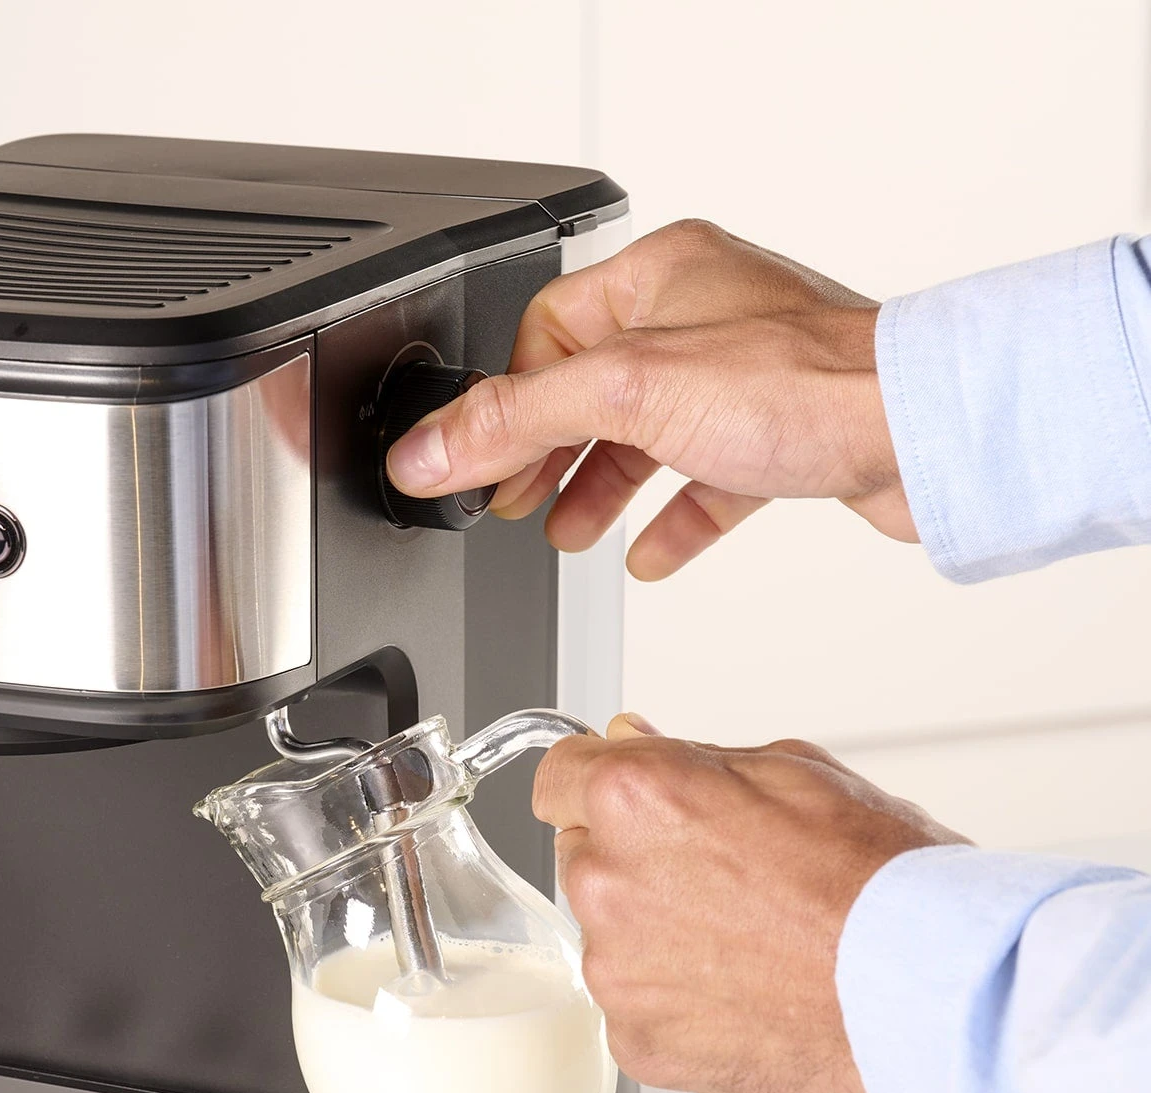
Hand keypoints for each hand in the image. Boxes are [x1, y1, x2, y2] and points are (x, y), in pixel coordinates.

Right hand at [385, 220, 913, 579]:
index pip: (545, 337)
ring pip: (649, 436)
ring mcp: (745, 377)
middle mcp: (703, 316)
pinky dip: (673, 517)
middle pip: (593, 391)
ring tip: (568, 533)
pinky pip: (708, 477)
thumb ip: (516, 421)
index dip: (506, 408)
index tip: (473, 465)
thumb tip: (427, 451)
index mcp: (660, 276)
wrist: (926, 435)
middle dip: (552, 457)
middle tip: (516, 502)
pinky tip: (650, 555)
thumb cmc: (805, 386)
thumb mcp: (628, 396)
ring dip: (603, 490)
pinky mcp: (783, 433)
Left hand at [537, 715, 964, 1092]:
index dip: (595, 786)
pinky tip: (746, 995)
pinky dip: (677, 1004)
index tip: (623, 803)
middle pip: (584, 856)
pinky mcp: (637, 1042)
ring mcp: (617, 969)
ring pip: (609, 936)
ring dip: (655, 936)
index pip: (559, 777)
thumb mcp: (797, 772)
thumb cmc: (886, 886)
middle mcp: (608, 880)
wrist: (938, 999)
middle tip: (723, 881)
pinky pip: (636, 1008)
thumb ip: (691, 759)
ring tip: (750, 946)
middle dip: (635, 861)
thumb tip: (632, 742)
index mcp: (637, 798)